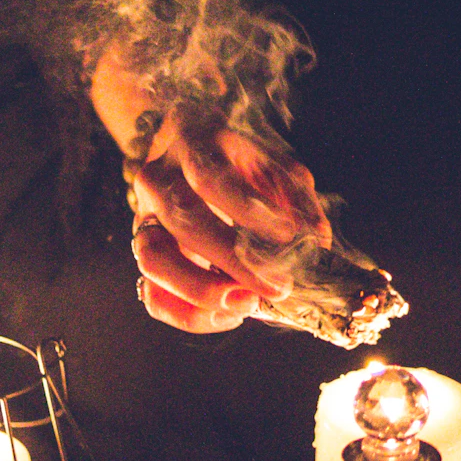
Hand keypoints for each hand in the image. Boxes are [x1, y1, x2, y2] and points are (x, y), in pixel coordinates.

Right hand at [125, 110, 329, 335]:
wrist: (188, 160)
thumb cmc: (236, 165)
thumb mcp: (271, 165)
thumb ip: (296, 198)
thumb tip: (314, 240)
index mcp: (192, 145)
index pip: (210, 177)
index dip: (248, 210)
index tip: (287, 236)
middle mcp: (159, 181)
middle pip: (183, 219)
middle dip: (231, 259)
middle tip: (277, 287)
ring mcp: (145, 221)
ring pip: (155, 260)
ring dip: (201, 291)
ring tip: (246, 304)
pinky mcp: (146, 258)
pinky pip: (153, 296)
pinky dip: (188, 314)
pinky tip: (227, 315)